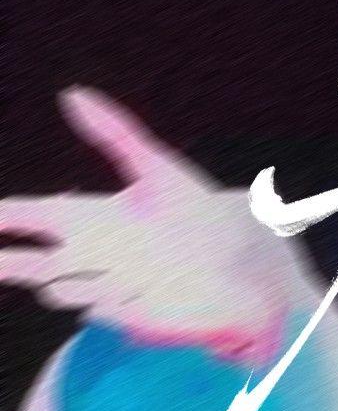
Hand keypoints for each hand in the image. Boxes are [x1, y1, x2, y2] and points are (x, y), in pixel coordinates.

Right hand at [0, 88, 303, 363]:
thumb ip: (115, 132)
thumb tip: (71, 93)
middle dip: (8, 264)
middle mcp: (86, 256)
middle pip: (29, 264)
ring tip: (117, 268)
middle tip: (0, 261)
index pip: (28, 215)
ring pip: (59, 291)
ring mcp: (103, 290)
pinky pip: (103, 311)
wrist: (242, 256)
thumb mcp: (156, 167)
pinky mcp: (128, 317)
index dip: (4, 215)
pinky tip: (143, 287)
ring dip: (74, 280)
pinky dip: (114, 299)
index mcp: (86, 217)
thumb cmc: (194, 208)